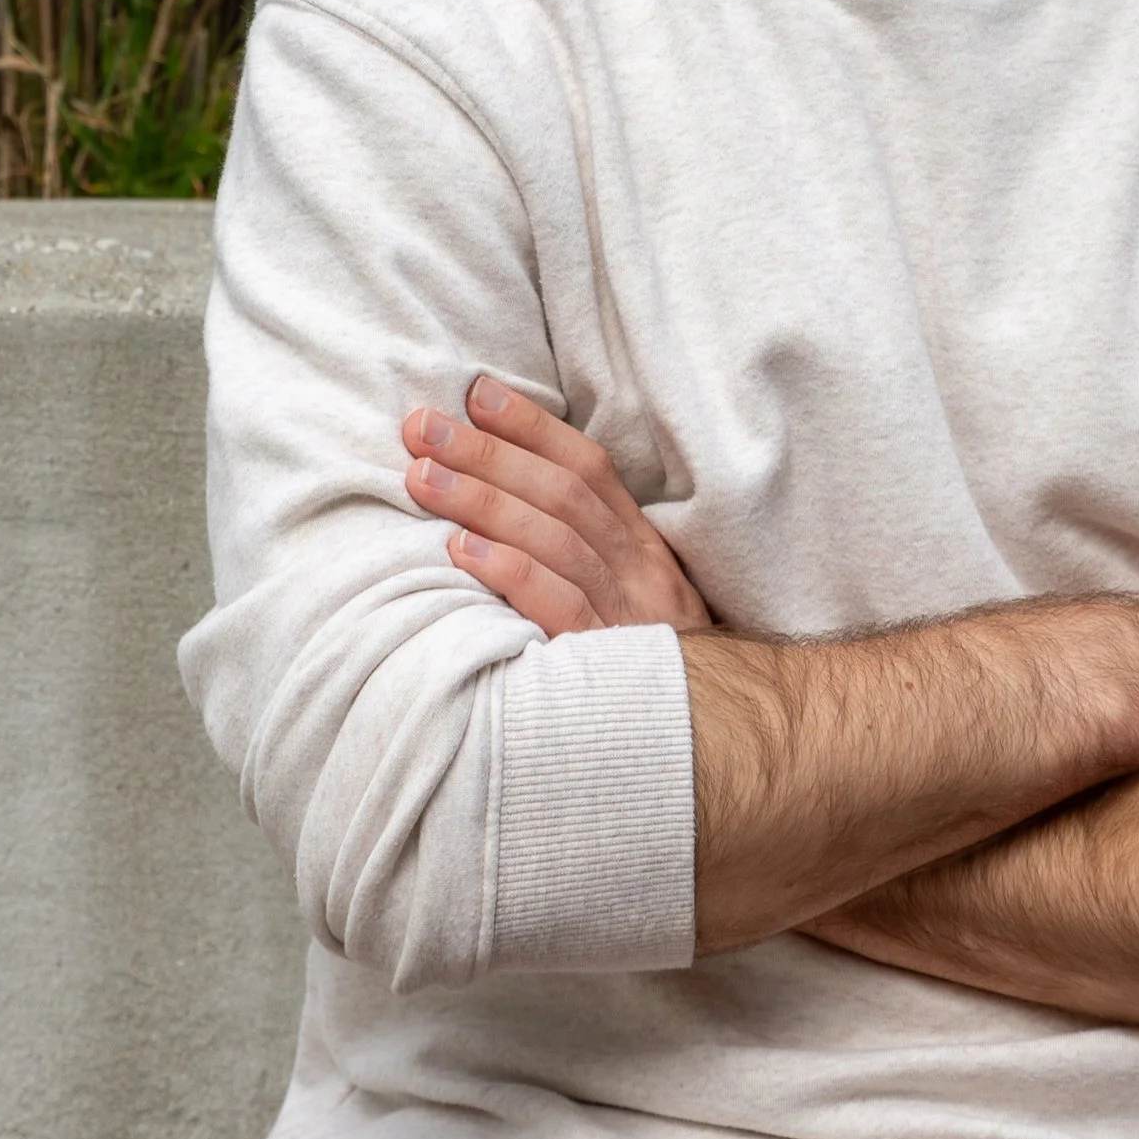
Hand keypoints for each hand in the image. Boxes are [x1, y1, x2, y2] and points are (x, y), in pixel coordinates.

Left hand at [400, 373, 713, 640]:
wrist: (716, 746)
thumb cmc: (653, 670)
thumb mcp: (636, 602)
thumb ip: (588, 555)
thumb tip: (511, 502)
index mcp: (645, 547)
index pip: (589, 467)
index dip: (533, 426)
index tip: (477, 392)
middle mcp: (641, 571)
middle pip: (562, 493)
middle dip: (489, 450)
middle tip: (425, 424)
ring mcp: (629, 615)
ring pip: (555, 538)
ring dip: (484, 499)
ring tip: (422, 477)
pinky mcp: (612, 664)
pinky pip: (560, 607)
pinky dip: (512, 571)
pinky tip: (462, 552)